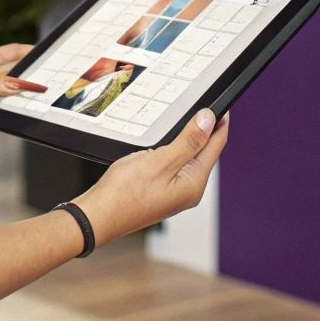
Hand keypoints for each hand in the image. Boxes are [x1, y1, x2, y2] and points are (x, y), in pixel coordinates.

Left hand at [0, 43, 47, 146]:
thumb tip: (16, 83)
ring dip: (14, 105)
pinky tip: (13, 124)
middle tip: (49, 87)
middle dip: (26, 82)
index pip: (5, 55)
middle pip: (6, 80)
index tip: (47, 57)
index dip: (26, 54)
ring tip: (35, 107)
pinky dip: (0, 123)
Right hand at [73, 109, 230, 248]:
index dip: (220, 123)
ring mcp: (174, 193)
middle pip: (205, 153)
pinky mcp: (160, 191)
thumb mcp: (161, 161)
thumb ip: (188, 141)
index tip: (222, 104)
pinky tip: (167, 142)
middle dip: (206, 130)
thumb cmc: (124, 194)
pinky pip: (174, 165)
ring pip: (189, 158)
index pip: (216, 146)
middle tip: (205, 106)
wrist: (97, 217)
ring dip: (190, 138)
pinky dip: (175, 149)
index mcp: (193, 184)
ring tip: (189, 118)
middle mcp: (188, 191)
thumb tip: (209, 121)